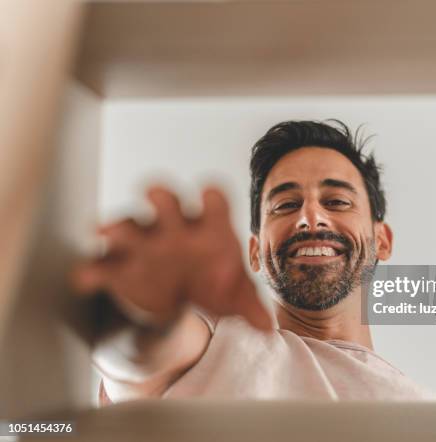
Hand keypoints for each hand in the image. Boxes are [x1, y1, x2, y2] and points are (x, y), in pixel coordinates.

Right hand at [72, 186, 272, 330]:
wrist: (183, 299)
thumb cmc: (215, 283)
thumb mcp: (236, 295)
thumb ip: (250, 306)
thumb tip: (266, 326)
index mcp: (209, 227)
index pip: (213, 201)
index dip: (211, 196)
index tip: (209, 193)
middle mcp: (174, 227)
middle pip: (166, 201)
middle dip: (161, 196)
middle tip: (154, 192)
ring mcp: (145, 243)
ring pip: (129, 224)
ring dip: (118, 226)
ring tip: (106, 231)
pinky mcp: (121, 266)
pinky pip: (103, 264)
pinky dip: (92, 270)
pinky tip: (86, 278)